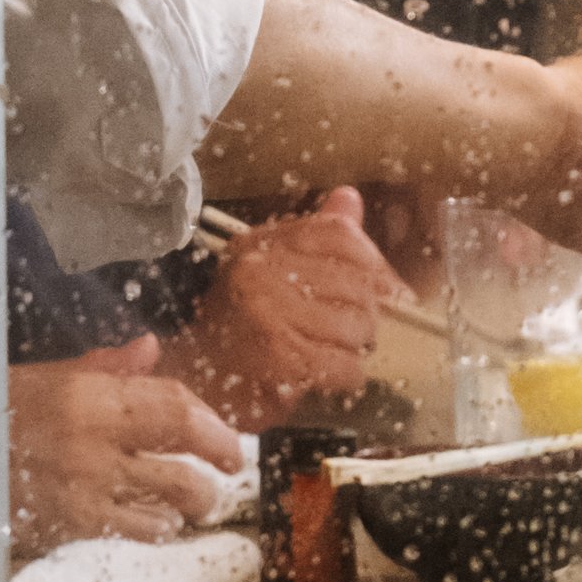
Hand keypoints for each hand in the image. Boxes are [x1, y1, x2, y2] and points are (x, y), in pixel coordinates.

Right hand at [8, 336, 242, 558]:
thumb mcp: (46, 377)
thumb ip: (105, 366)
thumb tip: (148, 350)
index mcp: (90, 398)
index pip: (175, 409)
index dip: (213, 426)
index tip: (225, 439)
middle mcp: (94, 445)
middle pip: (183, 462)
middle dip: (214, 470)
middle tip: (222, 471)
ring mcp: (85, 492)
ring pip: (168, 506)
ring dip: (189, 504)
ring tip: (189, 501)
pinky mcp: (72, 528)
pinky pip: (135, 533)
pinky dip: (153, 528)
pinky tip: (152, 521)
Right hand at [169, 188, 395, 422]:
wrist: (194, 383)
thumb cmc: (239, 329)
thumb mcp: (272, 271)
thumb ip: (316, 238)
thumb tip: (349, 198)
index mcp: (260, 243)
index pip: (340, 235)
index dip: (374, 263)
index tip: (387, 289)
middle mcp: (260, 271)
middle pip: (357, 284)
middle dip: (367, 315)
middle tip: (351, 331)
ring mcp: (269, 314)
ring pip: (357, 327)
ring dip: (356, 348)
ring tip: (332, 352)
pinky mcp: (281, 359)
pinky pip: (347, 366)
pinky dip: (348, 377)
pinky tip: (328, 376)